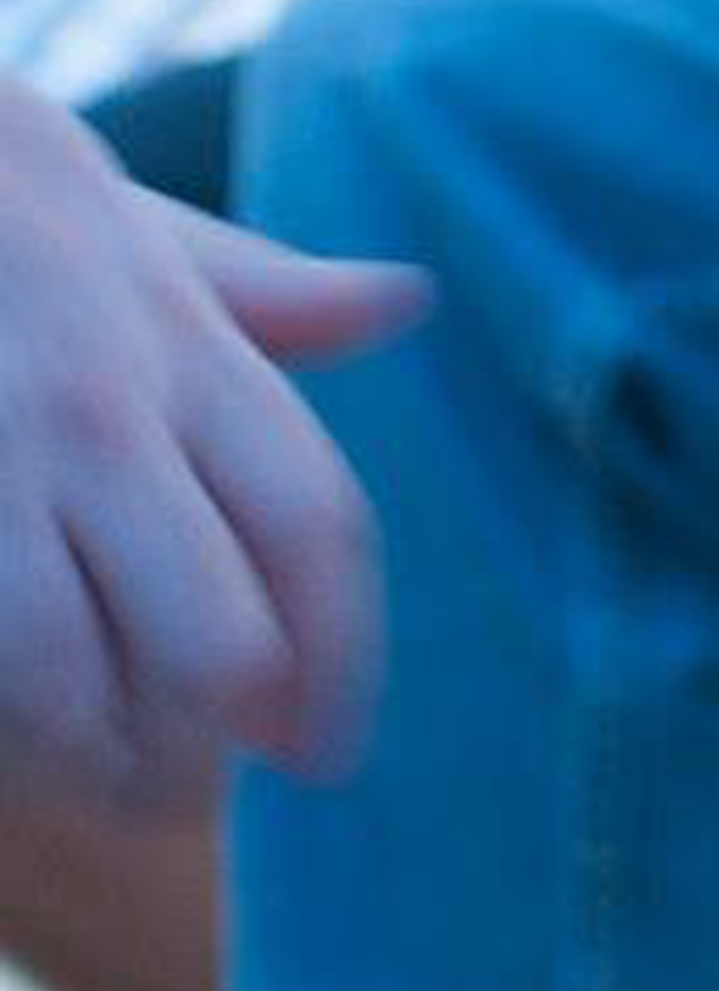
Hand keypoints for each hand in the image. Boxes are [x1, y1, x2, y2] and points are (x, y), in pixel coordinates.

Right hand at [0, 98, 410, 798]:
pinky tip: (5, 712)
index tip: (324, 757)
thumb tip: (406, 300)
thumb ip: (273, 296)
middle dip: (207, 742)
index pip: (319, 532)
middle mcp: (104, 414)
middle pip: (213, 643)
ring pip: (61, 678)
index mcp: (195, 357)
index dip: (339, 663)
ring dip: (81, 752)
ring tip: (87, 769)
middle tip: (183, 778)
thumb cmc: (4, 212)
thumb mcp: (145, 237)